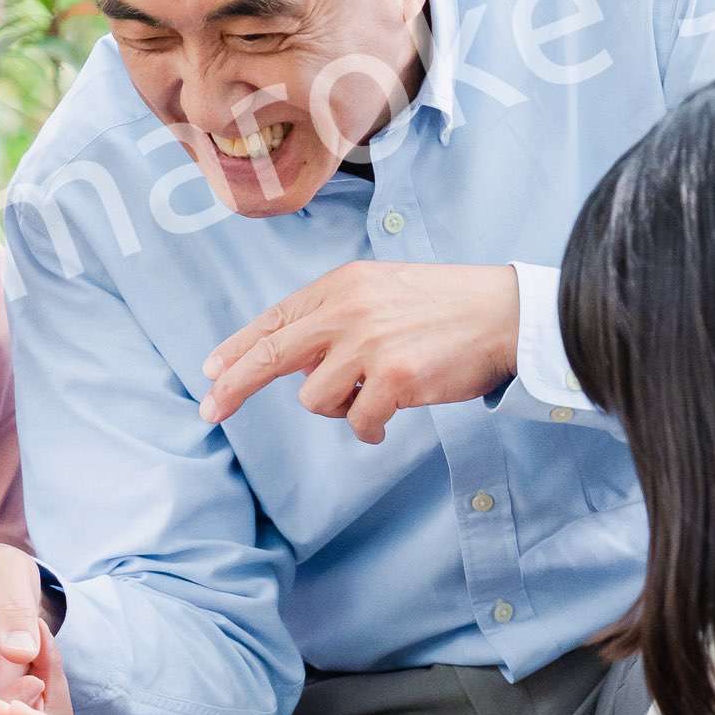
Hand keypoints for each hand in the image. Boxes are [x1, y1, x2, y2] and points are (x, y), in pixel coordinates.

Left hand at [198, 262, 522, 443]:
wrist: (504, 312)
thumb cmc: (446, 306)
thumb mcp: (381, 290)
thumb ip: (336, 318)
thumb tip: (294, 364)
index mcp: (341, 285)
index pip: (275, 319)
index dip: (237, 349)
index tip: (211, 372)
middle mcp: (347, 311)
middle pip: (270, 354)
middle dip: (234, 386)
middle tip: (210, 410)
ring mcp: (369, 345)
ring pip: (315, 399)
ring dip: (339, 407)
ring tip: (375, 393)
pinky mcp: (394, 379)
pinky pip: (357, 422)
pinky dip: (369, 428)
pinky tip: (386, 419)